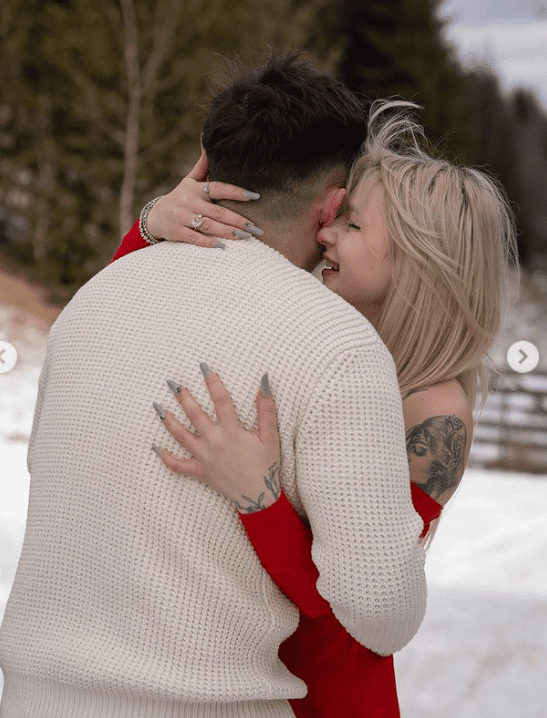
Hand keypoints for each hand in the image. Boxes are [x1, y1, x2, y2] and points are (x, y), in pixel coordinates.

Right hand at [146, 151, 262, 246]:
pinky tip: (223, 246)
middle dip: (238, 220)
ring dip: (228, 232)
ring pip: (208, 225)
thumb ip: (202, 167)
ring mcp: (182, 217)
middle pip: (217, 211)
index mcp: (195, 188)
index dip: (236, 192)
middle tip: (256, 228)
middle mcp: (189, 202)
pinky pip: (195, 237)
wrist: (154, 216)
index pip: (219, 188)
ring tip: (246, 237)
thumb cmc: (179, 198)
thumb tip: (208, 144)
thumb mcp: (188, 181)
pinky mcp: (177, 231)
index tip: (254, 196)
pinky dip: (208, 242)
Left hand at [154, 369, 281, 512]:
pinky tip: (157, 448)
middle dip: (183, 397)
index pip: (221, 400)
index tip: (204, 368)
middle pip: (195, 414)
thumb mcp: (271, 437)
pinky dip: (167, 458)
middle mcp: (214, 441)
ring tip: (158, 408)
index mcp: (232, 431)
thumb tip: (263, 384)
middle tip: (172, 383)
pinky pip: (178, 465)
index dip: (212, 382)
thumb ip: (266, 410)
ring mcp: (204, 457)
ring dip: (169, 421)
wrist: (258, 496)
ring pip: (181, 436)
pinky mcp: (200, 471)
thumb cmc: (266, 465)